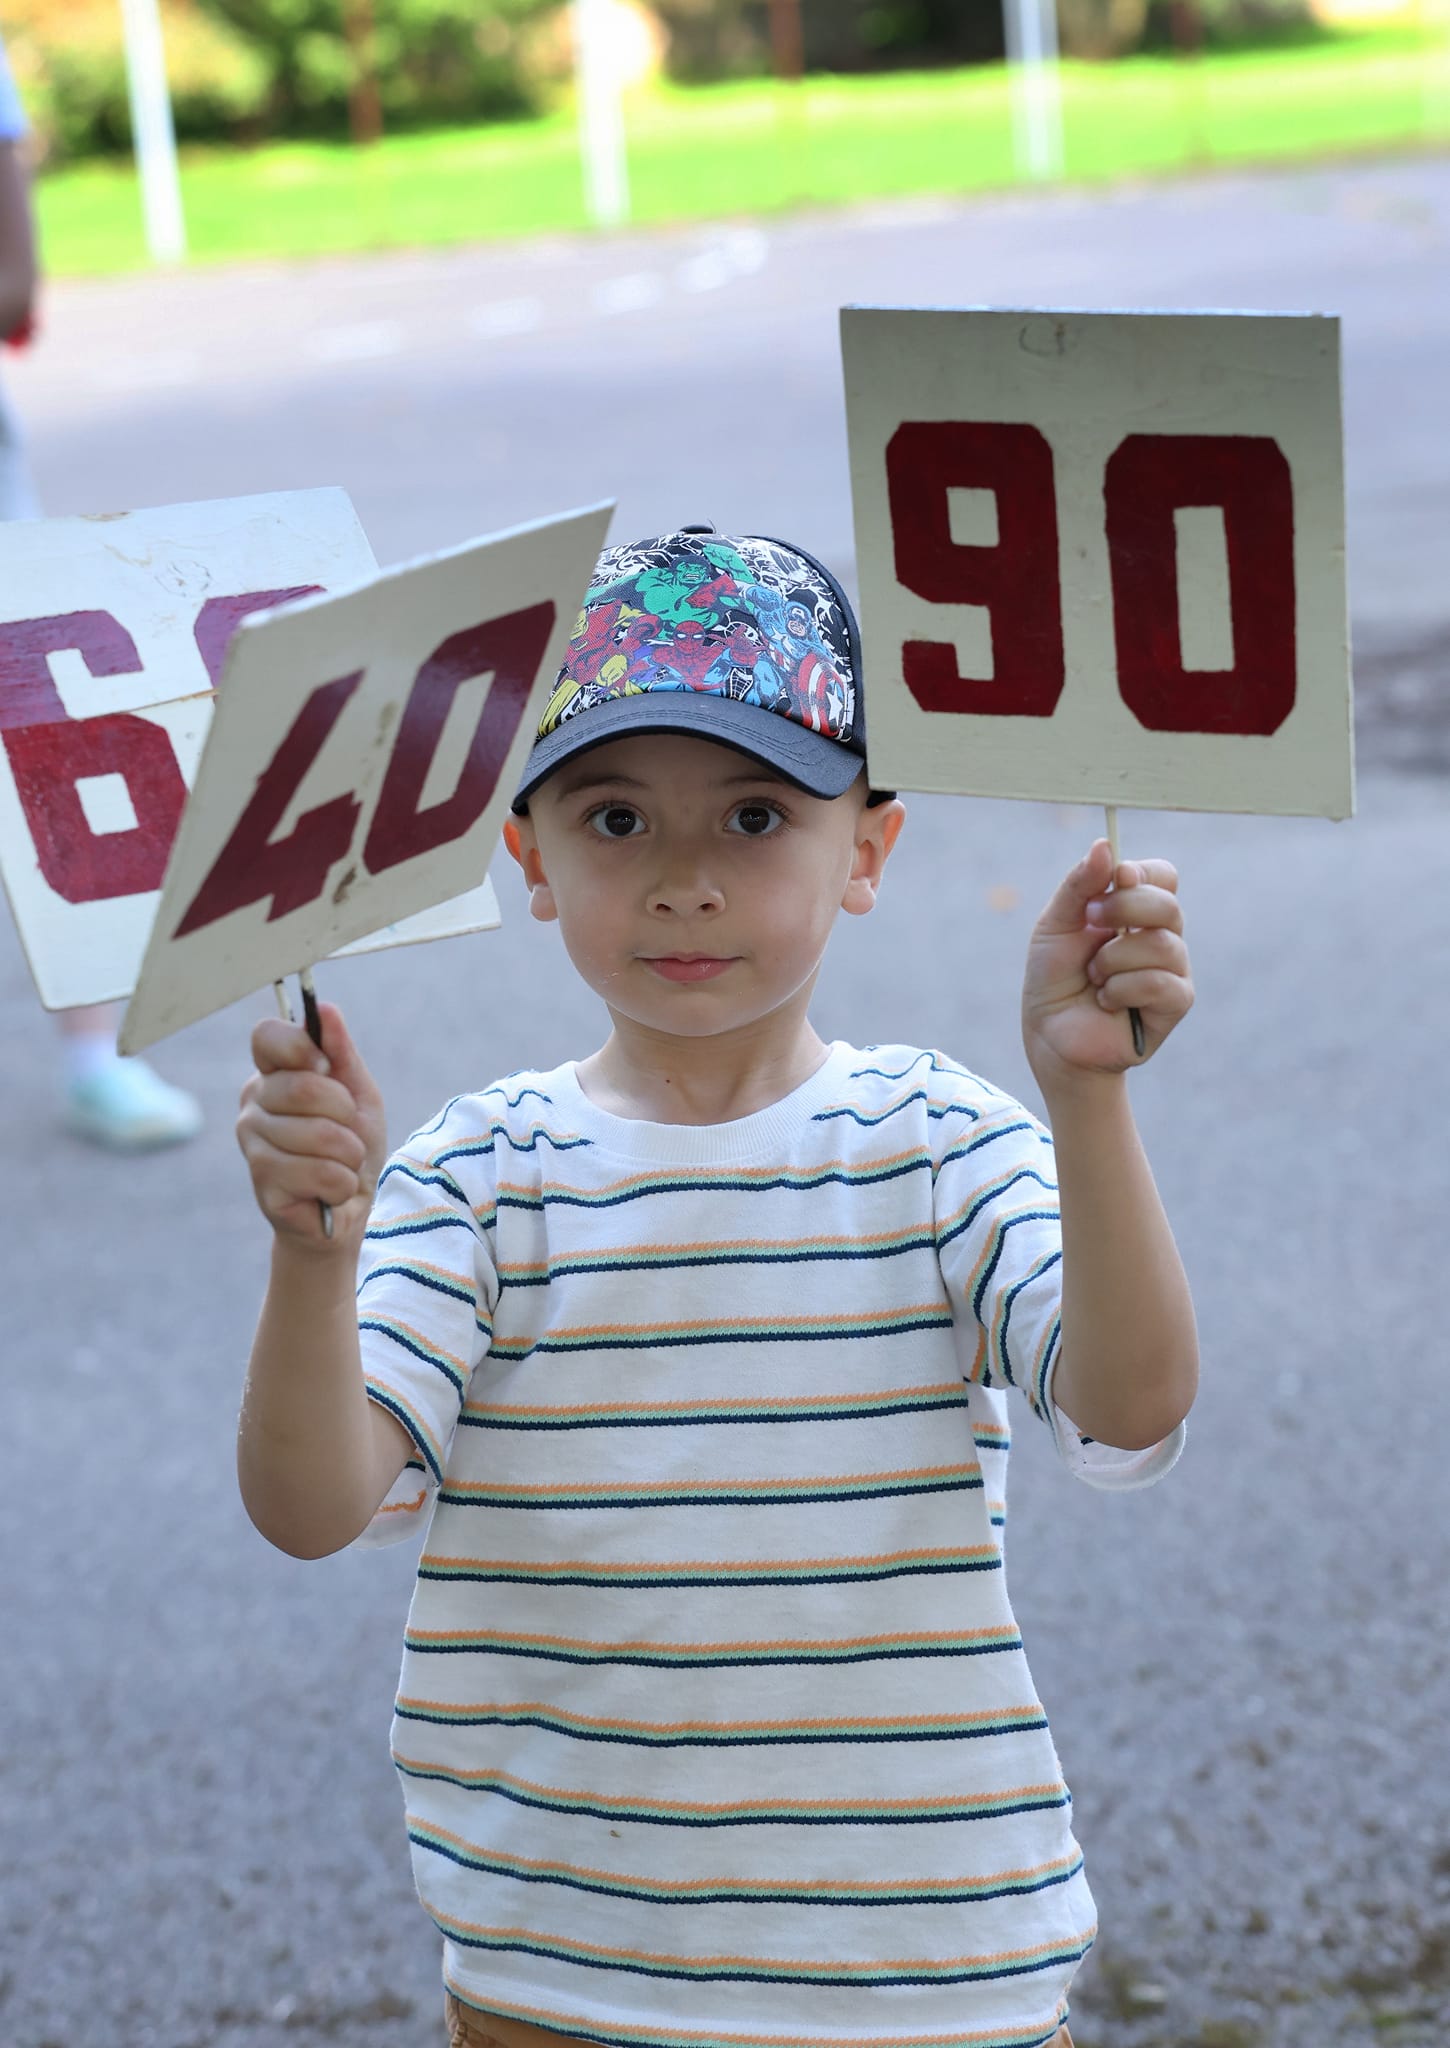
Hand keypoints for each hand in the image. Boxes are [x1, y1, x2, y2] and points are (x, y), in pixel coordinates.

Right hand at [237, 1002, 386, 1249]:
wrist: (346, 1209)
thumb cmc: (349, 1148)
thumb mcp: (357, 1094)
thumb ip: (340, 1053)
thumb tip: (325, 1009)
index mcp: (273, 1074)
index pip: (266, 1036)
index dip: (300, 1046)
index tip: (324, 1067)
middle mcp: (252, 1103)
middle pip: (302, 1087)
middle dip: (344, 1114)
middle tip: (346, 1132)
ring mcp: (251, 1143)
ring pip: (316, 1135)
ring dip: (348, 1155)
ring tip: (340, 1164)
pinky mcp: (262, 1182)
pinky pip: (318, 1172)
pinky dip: (341, 1183)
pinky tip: (330, 1190)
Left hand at [1022, 840, 1193, 1087]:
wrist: (1050, 1035)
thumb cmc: (1054, 978)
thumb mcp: (1055, 925)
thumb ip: (1078, 886)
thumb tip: (1104, 845)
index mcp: (1135, 911)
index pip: (1162, 876)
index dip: (1142, 873)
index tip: (1116, 878)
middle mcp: (1160, 935)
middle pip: (1168, 904)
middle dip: (1123, 910)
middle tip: (1092, 925)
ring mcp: (1173, 969)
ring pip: (1161, 945)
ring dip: (1113, 960)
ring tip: (1094, 977)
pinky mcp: (1175, 1003)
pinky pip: (1162, 983)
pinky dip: (1123, 989)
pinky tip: (1107, 1001)